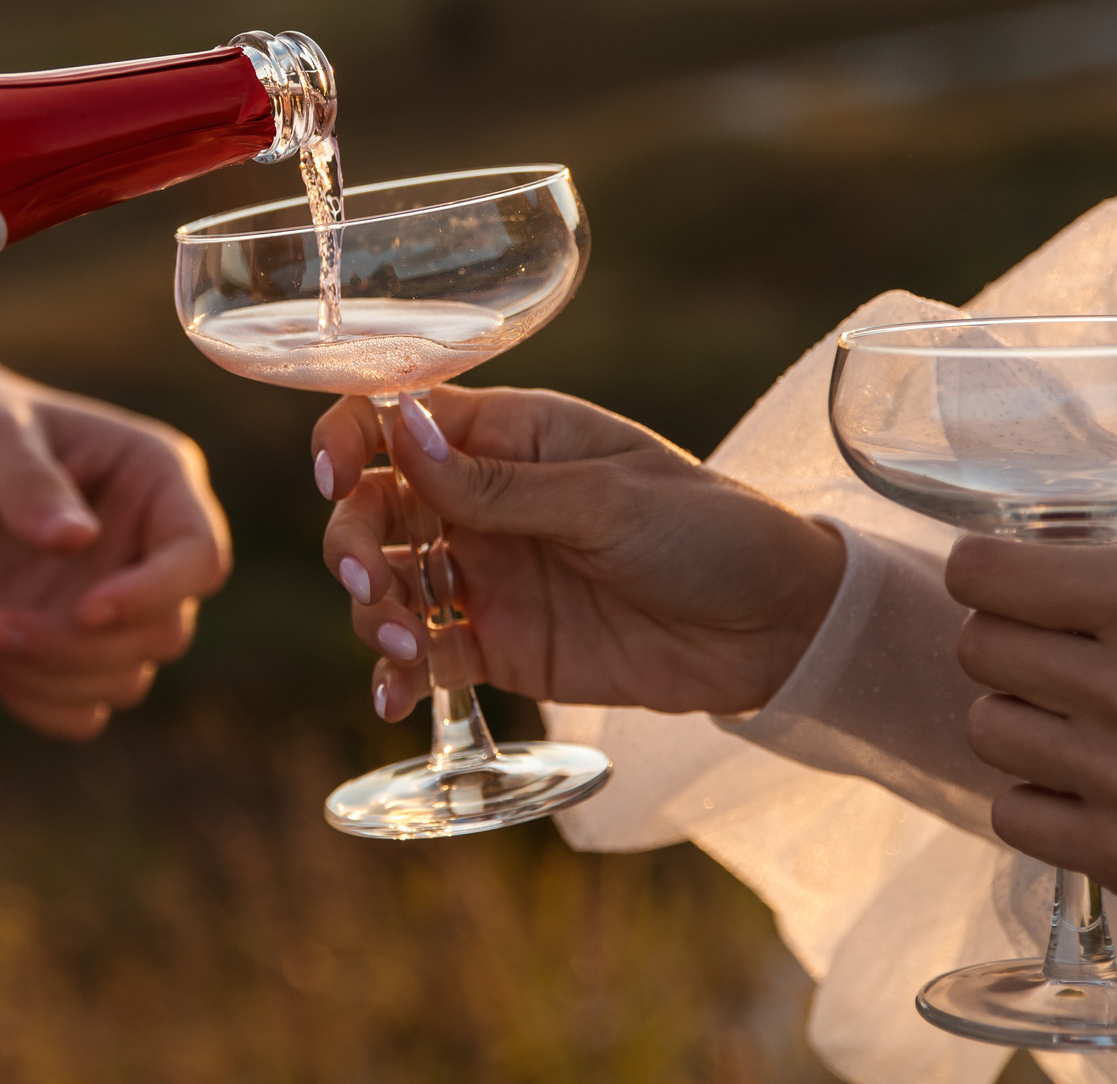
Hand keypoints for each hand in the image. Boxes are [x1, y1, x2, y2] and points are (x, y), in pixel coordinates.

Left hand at [0, 369, 231, 739]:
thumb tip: (76, 540)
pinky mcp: (68, 643)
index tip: (85, 609)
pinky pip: (84, 709)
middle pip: (163, 633)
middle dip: (78, 648)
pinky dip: (39, 704)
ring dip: (50, 678)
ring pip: (126, 679)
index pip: (199, 555)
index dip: (156, 593)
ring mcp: (111, 602)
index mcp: (155, 480)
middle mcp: (146, 548)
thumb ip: (27, 481)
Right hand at [313, 386, 846, 722]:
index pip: (398, 418)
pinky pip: (427, 655)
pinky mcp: (501, 644)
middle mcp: (483, 501)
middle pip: (377, 506)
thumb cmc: (711, 531)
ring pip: (389, 582)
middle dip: (357, 541)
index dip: (351, 439)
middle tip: (378, 582)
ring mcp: (488, 574)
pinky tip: (393, 698)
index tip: (338, 477)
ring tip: (406, 646)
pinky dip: (397, 675)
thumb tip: (401, 429)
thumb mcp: (608, 500)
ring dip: (375, 611)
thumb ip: (498, 483)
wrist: (778, 629)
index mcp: (510, 436)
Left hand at [950, 522, 1116, 930]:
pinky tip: (1084, 785)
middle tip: (1055, 653)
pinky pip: (1013, 817)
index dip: (984, 572)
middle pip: (978, 647)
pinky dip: (1036, 799)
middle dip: (1007, 640)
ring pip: (987, 729)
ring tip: (1076, 721)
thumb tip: (1089, 548)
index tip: (1001, 583)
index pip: (986, 574)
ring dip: (1021, 718)